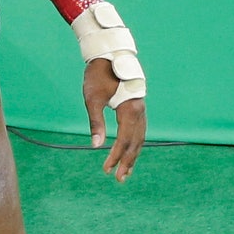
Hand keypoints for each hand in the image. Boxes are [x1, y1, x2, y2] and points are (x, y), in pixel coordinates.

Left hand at [82, 57, 145, 181]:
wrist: (108, 54)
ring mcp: (140, 108)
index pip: (124, 140)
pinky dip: (135, 143)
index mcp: (130, 109)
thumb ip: (96, 123)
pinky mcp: (137, 106)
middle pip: (135, 142)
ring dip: (133, 155)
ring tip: (127, 171)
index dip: (115, 156)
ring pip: (140, 137)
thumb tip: (96, 146)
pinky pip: (139, 130)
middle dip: (127, 161)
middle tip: (119, 178)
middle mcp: (139, 110)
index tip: (106, 169)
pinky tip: (130, 151)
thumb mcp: (92, 99)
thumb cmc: (98, 75)